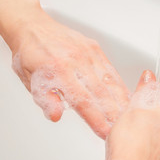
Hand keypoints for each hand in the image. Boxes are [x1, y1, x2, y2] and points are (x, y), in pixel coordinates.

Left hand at [9, 8, 129, 138]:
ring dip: (120, 100)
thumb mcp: (29, 80)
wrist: (32, 26)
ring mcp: (86, 53)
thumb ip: (45, 99)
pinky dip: (119, 84)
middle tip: (123, 129)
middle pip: (100, 93)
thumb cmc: (30, 55)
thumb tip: (56, 116)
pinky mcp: (94, 48)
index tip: (105, 133)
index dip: (96, 119)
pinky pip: (109, 68)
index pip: (82, 101)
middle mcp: (75, 60)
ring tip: (130, 116)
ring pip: (109, 81)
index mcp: (58, 70)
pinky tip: (127, 95)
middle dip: (113, 114)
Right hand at [105, 70, 159, 159]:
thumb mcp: (133, 107)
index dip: (144, 103)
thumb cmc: (130, 142)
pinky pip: (153, 157)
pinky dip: (145, 156)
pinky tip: (132, 156)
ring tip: (128, 143)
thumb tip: (149, 75)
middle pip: (159, 121)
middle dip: (145, 122)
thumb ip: (143, 90)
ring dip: (145, 139)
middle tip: (128, 126)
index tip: (134, 106)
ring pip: (157, 140)